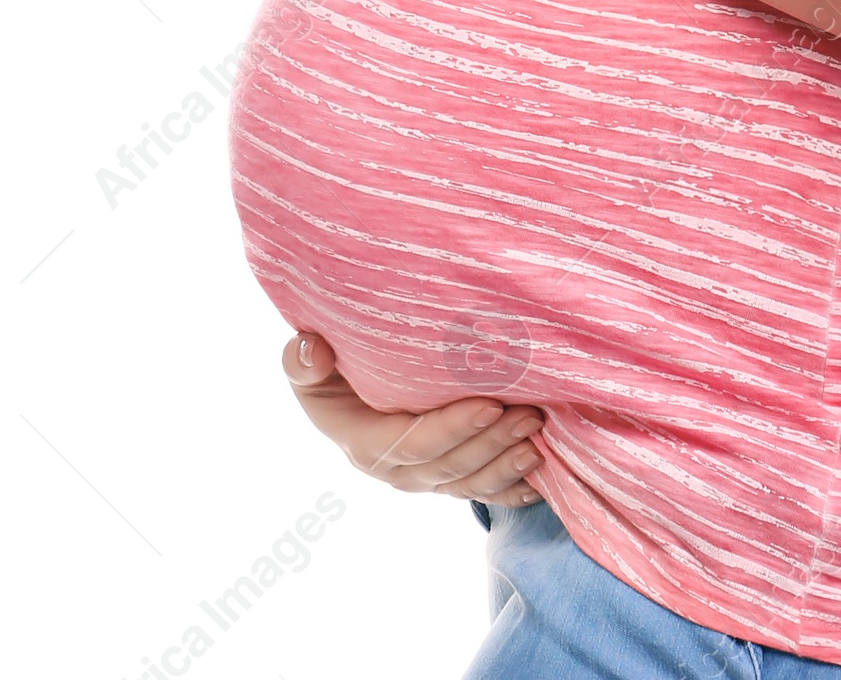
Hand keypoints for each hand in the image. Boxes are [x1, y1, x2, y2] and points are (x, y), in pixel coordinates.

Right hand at [282, 331, 545, 504]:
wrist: (347, 385)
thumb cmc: (332, 367)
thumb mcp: (308, 363)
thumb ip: (302, 359)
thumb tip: (313, 349)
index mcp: (362, 443)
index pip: (410, 443)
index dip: (451, 429)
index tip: (490, 404)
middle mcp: (393, 470)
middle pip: (447, 467)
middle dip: (490, 444)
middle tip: (530, 415)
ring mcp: (422, 478)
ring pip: (467, 483)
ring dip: (504, 465)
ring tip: (538, 439)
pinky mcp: (446, 477)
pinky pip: (480, 492)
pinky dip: (510, 490)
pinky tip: (538, 481)